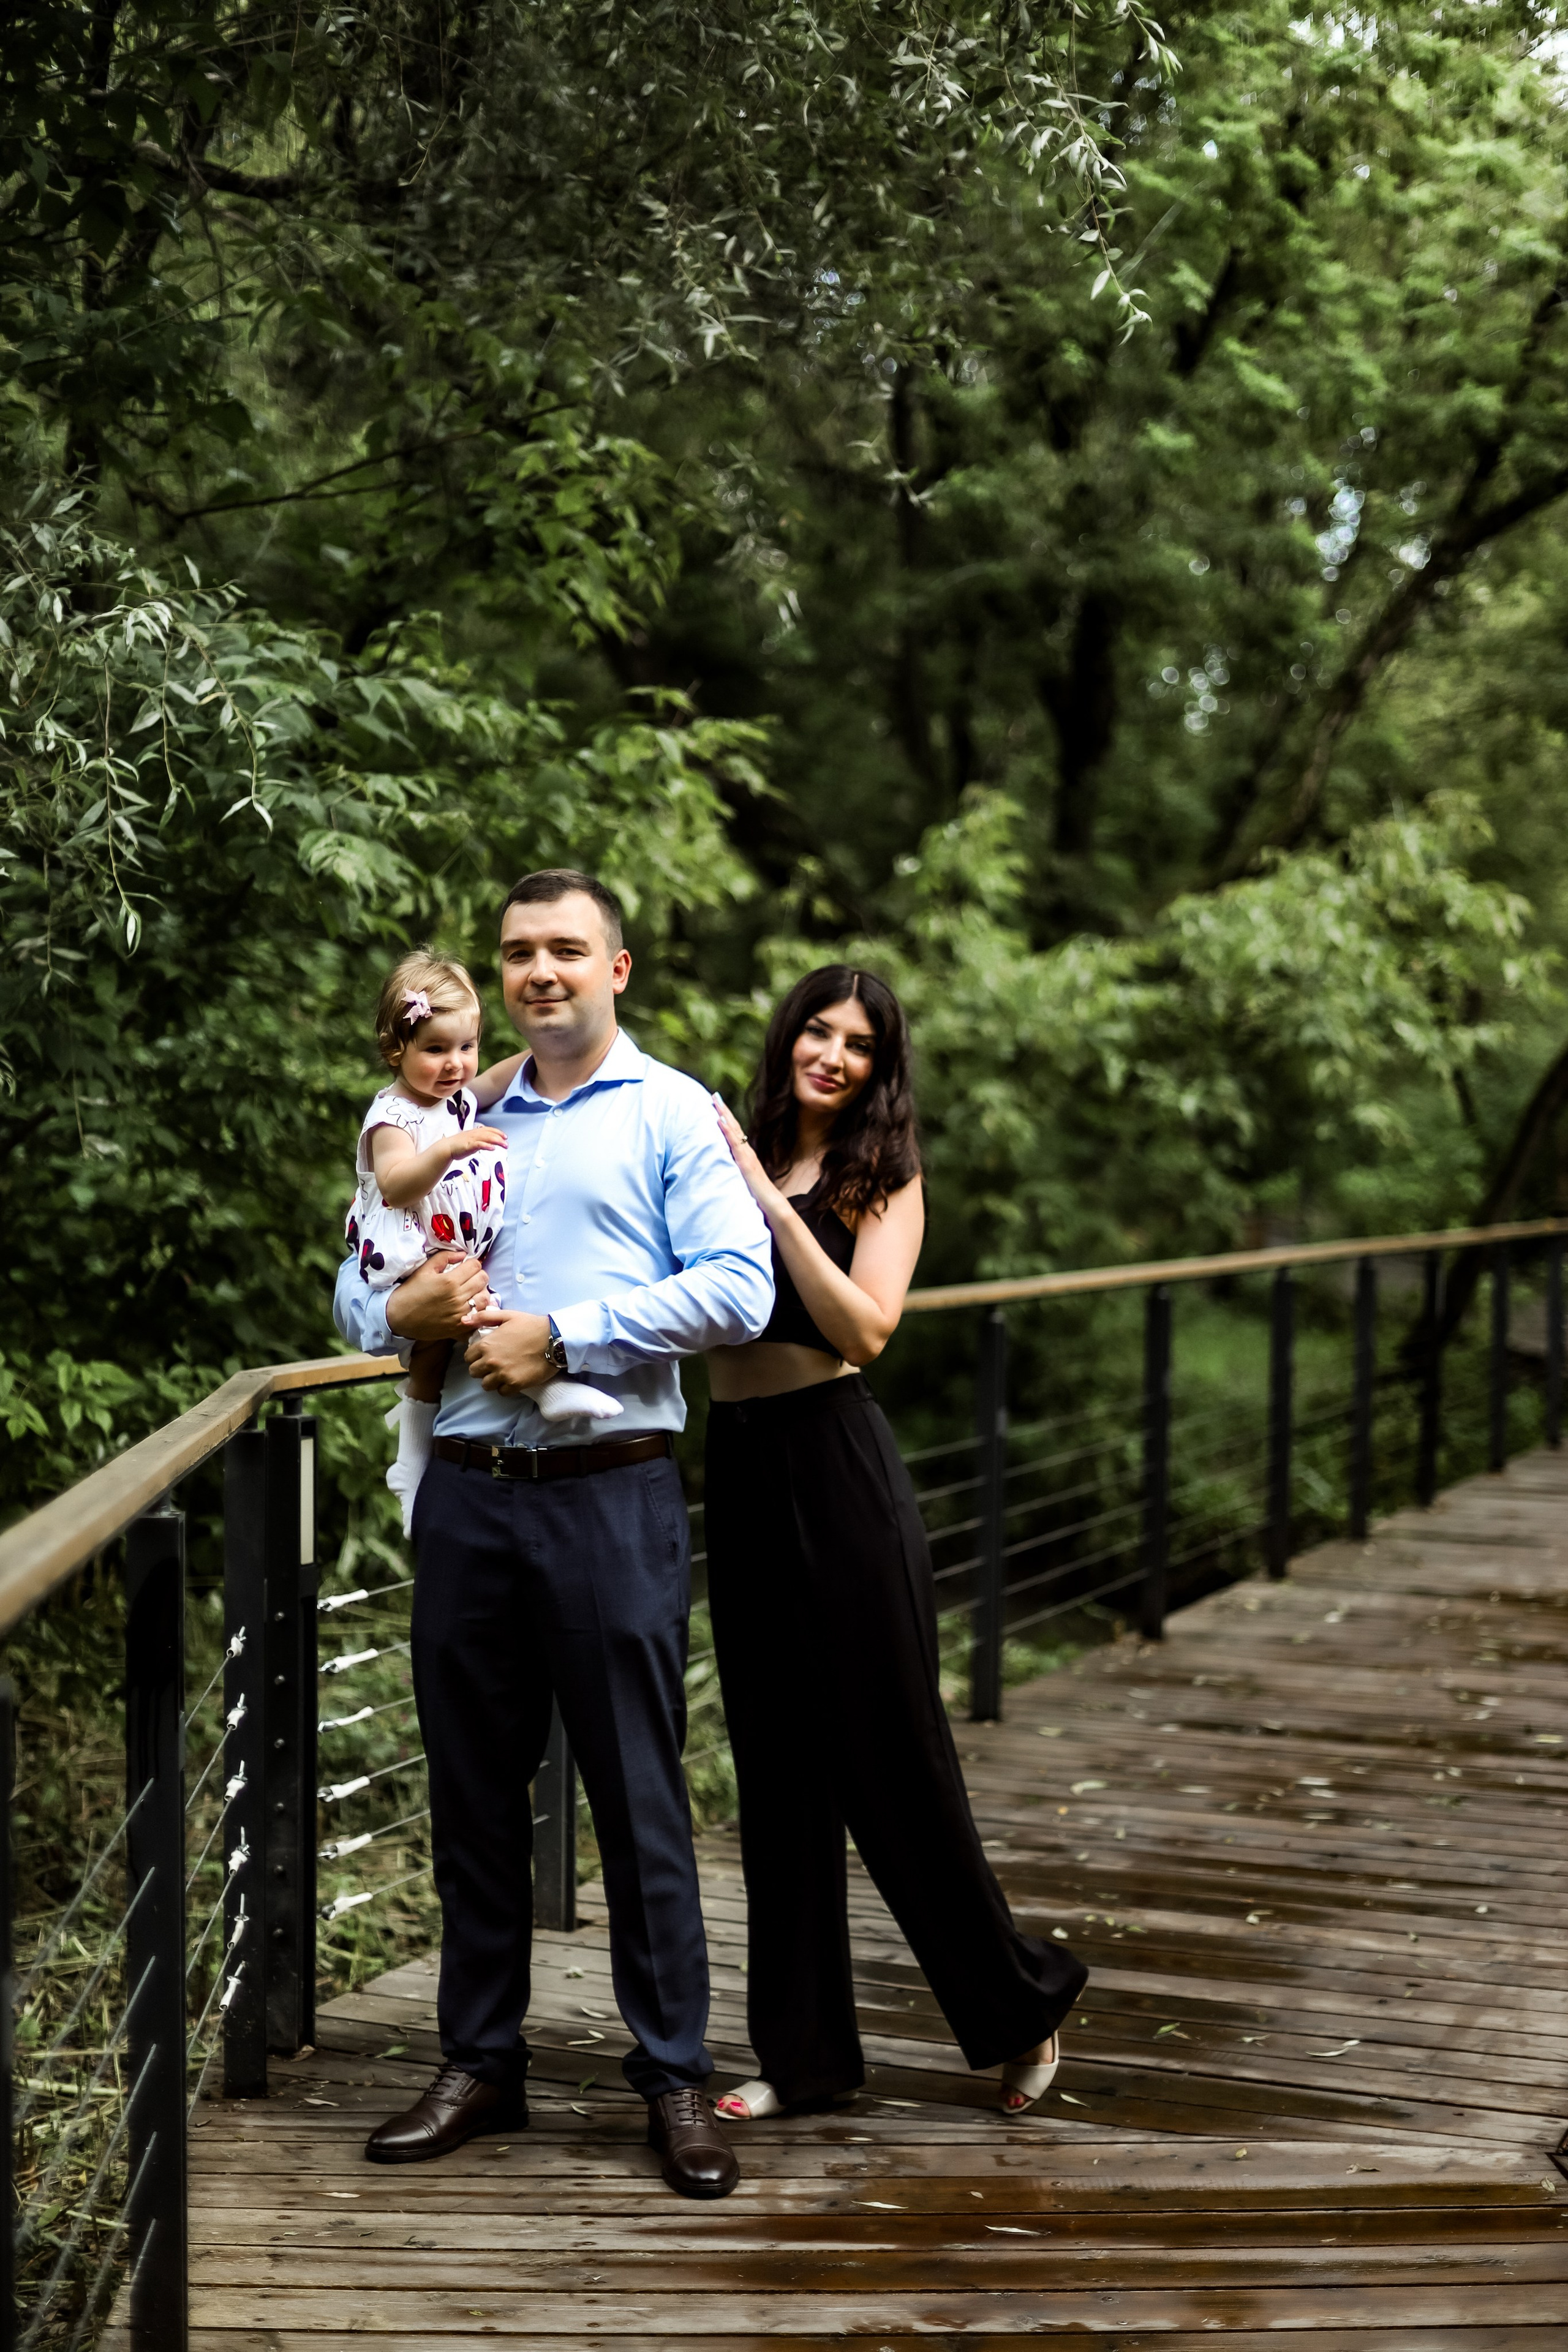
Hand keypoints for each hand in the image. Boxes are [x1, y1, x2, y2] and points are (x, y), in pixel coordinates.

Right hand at [385, 1250, 489, 1342]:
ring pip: (485, 1298)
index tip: (465, 1267)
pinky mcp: (460, 1326)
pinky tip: (471, 1306)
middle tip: (469, 1278)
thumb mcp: (424, 1269)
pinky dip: (479, 1309)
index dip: (471, 1264)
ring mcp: (460, 1313)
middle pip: (483, 1280)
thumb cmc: (411, 1291)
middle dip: (478, 1275)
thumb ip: (444, 1257)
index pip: (476, 1266)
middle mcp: (458, 1297)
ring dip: (481, 1292)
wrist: (399, 1317)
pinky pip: (480, 1315)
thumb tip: (462, 1254)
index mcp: (449, 1281)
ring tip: (471, 1291)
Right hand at [447, 1124, 507, 1158]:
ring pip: (487, 1138)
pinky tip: (492, 1148)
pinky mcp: (469, 1145)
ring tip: (504, 1145)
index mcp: (474, 1132)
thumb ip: (479, 1142)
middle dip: (500, 1137)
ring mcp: (471, 1139)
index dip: (498, 1132)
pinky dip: (487, 1145)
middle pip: (490, 1133)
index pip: (489, 1130)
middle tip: (506, 1143)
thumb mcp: (470, 1141)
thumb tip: (487, 1145)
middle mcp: (474, 1134)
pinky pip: (479, 1144)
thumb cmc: (457, 1145)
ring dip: (497, 1141)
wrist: (446, 1148)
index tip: (505, 1136)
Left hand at [463, 1309, 552, 1393]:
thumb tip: (464, 1320)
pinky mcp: (515, 1384)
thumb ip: (484, 1317)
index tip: (484, 1356)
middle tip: (494, 1365)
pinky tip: (513, 1379)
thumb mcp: (507, 1316)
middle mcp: (491, 1361)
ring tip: (503, 1373)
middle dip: (482, 1369)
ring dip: (492, 1380)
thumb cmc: (531, 1325)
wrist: (554, 1339)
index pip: (468, 1357)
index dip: (476, 1356)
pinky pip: (502, 1392)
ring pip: (486, 1385)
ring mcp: (502, 1374)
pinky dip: (506, 1387)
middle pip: (474, 1373)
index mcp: (486, 1344)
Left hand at [713, 1095, 781, 1212]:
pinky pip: (734, 1144)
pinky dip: (727, 1130)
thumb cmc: (758, 1196)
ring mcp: (747, 1156)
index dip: (726, 1119)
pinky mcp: (745, 1163)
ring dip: (724, 1114)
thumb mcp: (744, 1180)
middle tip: (714, 1095)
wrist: (773, 1205)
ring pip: (734, 1131)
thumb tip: (726, 1170)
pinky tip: (720, 1120)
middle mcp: (746, 1152)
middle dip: (724, 1110)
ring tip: (715, 1101)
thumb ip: (737, 1173)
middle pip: (734, 1126)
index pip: (734, 1133)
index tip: (717, 1105)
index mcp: (745, 1156)